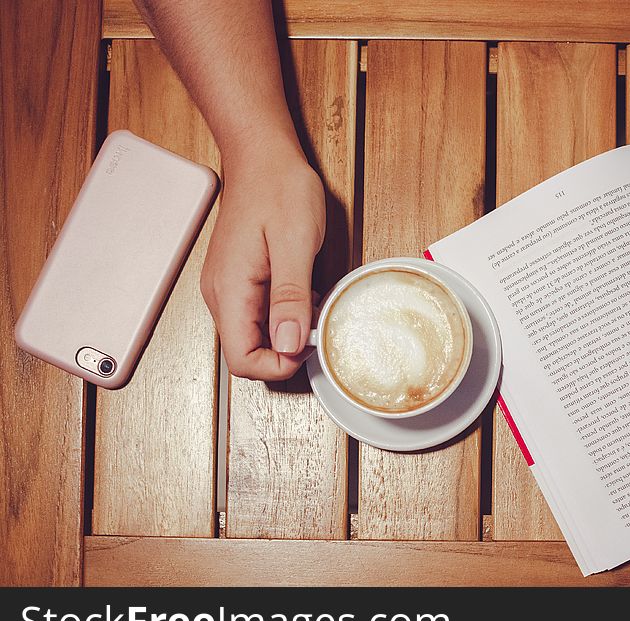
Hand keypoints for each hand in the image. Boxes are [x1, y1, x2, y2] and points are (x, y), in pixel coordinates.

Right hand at [200, 140, 324, 380]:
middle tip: (317, 326)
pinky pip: (259, 314)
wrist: (263, 157)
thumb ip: (290, 296)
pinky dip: (284, 315)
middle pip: (246, 352)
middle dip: (284, 351)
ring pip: (254, 335)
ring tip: (313, 306)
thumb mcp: (295, 243)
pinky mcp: (240, 280)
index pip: (241, 359)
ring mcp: (229, 288)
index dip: (277, 365)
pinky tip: (304, 295)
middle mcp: (222, 295)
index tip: (309, 345)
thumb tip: (288, 344)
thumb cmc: (279, 189)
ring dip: (286, 333)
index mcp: (231, 290)